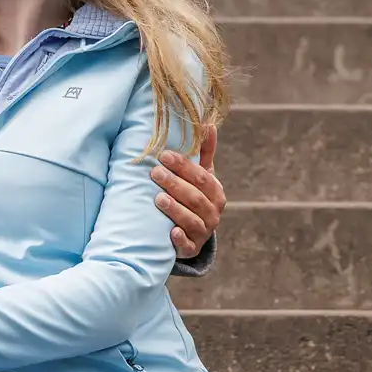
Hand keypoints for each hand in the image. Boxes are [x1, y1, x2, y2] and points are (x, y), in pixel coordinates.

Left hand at [154, 124, 224, 258]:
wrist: (194, 233)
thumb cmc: (195, 196)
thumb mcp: (202, 176)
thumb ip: (204, 152)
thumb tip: (208, 122)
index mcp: (216, 193)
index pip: (202, 177)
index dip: (183, 166)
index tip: (163, 155)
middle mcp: (213, 213)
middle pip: (195, 197)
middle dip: (175, 184)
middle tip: (155, 173)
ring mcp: (203, 232)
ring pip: (191, 220)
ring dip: (176, 209)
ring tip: (158, 199)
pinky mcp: (192, 249)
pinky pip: (188, 245)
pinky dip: (180, 239)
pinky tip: (171, 232)